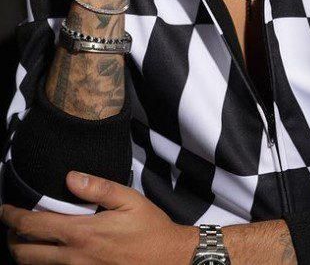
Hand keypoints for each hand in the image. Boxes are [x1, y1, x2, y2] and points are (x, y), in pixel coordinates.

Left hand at [1, 170, 197, 264]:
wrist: (168, 260)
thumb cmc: (151, 230)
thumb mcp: (129, 200)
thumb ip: (98, 187)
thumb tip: (71, 177)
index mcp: (83, 233)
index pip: (36, 226)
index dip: (14, 218)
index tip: (5, 210)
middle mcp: (75, 257)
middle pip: (26, 254)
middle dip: (12, 239)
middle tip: (12, 226)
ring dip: (25, 254)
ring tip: (26, 240)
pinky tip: (50, 254)